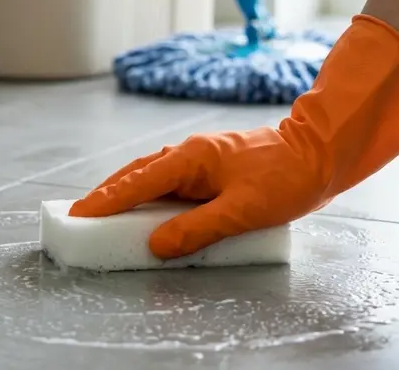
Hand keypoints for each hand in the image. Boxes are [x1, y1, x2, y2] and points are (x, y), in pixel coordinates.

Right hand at [70, 15, 398, 258]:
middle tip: (79, 216)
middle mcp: (188, 154)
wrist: (320, 152)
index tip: (79, 214)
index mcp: (190, 159)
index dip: (106, 201)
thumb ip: (197, 229)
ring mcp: (199, 159)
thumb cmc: (285, 178)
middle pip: (136, 175)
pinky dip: (150, 195)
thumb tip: (155, 246)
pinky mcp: (210, 168)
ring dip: (126, 194)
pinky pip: (169, 182)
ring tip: (103, 214)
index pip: (136, 183)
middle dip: (107, 195)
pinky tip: (148, 209)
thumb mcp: (242, 211)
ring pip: (151, 177)